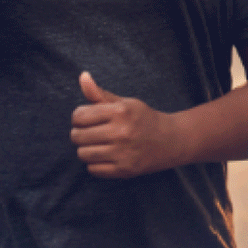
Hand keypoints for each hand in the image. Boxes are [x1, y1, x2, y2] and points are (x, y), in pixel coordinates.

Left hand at [70, 72, 185, 177]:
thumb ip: (99, 93)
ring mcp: (123, 153)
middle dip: (80, 133)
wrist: (170, 141)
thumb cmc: (143, 119)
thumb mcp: (124, 103)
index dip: (79, 117)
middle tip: (91, 132)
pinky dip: (95, 163)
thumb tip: (82, 76)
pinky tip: (106, 155)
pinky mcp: (124, 170)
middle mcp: (121, 133)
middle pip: (77, 136)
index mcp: (121, 112)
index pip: (79, 116)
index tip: (87, 118)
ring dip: (86, 149)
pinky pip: (93, 169)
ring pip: (82, 154)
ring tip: (98, 144)